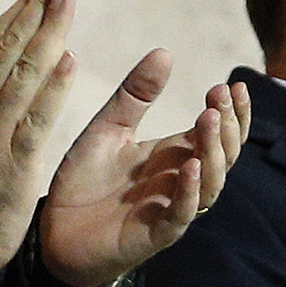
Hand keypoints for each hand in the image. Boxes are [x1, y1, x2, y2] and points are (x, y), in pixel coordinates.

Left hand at [38, 51, 250, 286]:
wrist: (53, 230)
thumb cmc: (84, 181)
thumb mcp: (108, 128)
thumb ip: (135, 96)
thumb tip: (164, 52)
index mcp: (173, 154)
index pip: (218, 132)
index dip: (232, 111)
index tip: (231, 84)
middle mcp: (180, 180)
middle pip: (223, 154)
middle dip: (228, 126)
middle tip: (219, 98)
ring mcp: (170, 207)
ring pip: (211, 184)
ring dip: (214, 153)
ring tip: (208, 120)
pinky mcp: (154, 234)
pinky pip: (182, 214)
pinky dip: (190, 191)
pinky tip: (191, 167)